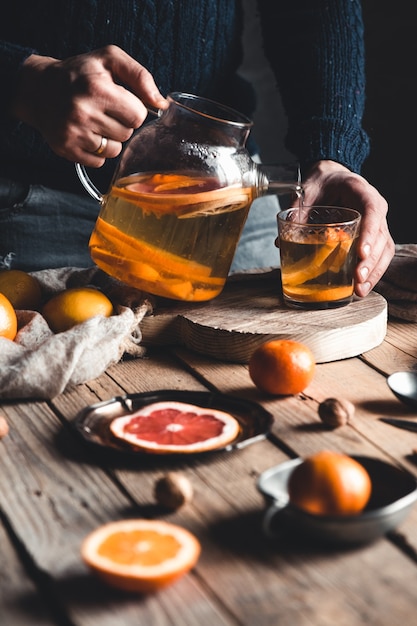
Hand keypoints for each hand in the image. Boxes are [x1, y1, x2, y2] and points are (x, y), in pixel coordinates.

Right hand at [10, 45, 167, 165]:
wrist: (39, 89)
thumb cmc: (80, 74)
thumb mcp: (109, 60)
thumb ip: (140, 76)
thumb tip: (162, 104)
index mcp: (97, 88)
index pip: (138, 115)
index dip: (133, 109)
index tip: (121, 102)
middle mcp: (84, 112)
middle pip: (127, 134)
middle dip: (121, 124)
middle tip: (105, 111)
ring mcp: (74, 133)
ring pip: (115, 150)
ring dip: (110, 139)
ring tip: (96, 122)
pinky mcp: (67, 149)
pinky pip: (99, 162)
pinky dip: (97, 152)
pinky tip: (87, 135)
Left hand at [290, 160, 394, 296]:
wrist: (331, 178)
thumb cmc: (322, 183)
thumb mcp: (307, 191)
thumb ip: (297, 213)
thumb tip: (279, 241)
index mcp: (361, 191)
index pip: (373, 210)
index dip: (369, 232)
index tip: (361, 252)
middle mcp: (375, 207)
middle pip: (381, 235)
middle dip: (371, 260)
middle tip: (358, 278)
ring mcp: (377, 223)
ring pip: (384, 249)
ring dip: (374, 271)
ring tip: (360, 290)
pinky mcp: (373, 237)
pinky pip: (380, 255)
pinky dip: (372, 272)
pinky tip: (361, 287)